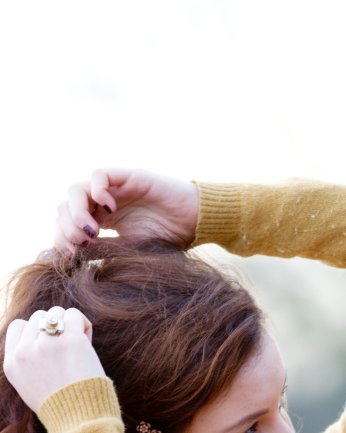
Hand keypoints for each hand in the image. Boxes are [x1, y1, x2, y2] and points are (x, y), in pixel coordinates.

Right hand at [3, 307, 105, 412]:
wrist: (80, 420)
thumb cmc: (62, 406)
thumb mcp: (30, 386)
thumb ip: (28, 362)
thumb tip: (39, 335)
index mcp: (12, 363)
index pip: (18, 326)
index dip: (36, 330)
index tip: (50, 345)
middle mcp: (25, 352)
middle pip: (38, 317)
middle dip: (55, 327)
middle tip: (68, 347)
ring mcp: (47, 345)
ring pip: (56, 312)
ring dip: (69, 323)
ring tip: (78, 343)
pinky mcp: (70, 341)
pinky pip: (75, 315)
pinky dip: (84, 325)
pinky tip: (88, 341)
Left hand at [55, 168, 199, 254]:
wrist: (196, 223)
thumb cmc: (169, 239)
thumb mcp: (131, 250)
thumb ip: (105, 251)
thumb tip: (78, 258)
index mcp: (102, 220)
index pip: (67, 222)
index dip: (63, 237)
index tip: (72, 256)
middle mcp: (104, 203)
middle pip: (65, 206)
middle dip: (68, 227)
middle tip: (84, 243)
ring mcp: (114, 189)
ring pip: (76, 190)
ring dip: (76, 211)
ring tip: (92, 230)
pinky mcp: (128, 177)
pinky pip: (99, 174)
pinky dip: (97, 191)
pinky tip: (110, 210)